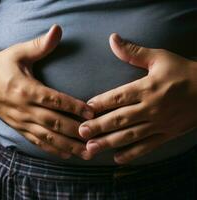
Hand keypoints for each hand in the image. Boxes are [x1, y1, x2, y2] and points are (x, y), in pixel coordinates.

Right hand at [0, 25, 93, 159]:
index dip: (73, 106)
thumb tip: (58, 29)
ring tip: (86, 153)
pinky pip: (37, 141)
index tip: (92, 112)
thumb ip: (40, 44)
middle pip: (53, 123)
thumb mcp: (18, 52)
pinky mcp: (18, 127)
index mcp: (25, 89)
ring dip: (67, 146)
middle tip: (96, 139)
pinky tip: (67, 155)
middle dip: (75, 132)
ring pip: (46, 137)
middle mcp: (23, 108)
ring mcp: (20, 121)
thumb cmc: (1, 64)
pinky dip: (52, 149)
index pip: (53, 99)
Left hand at [79, 33, 196, 163]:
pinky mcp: (167, 134)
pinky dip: (132, 154)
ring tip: (91, 148)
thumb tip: (112, 39)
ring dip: (109, 142)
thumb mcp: (160, 58)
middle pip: (120, 118)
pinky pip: (148, 147)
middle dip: (99, 126)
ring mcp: (159, 123)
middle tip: (80, 132)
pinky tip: (117, 159)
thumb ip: (133, 52)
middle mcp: (151, 107)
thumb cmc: (183, 71)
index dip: (100, 103)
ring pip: (130, 135)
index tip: (83, 109)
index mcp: (147, 87)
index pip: (118, 96)